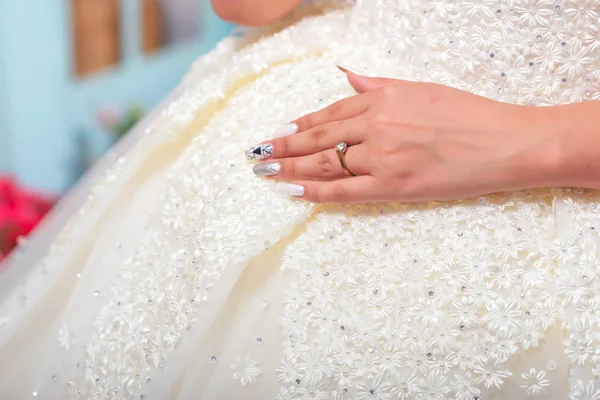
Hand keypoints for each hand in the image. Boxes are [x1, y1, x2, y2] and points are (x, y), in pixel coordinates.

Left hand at [247, 68, 558, 202]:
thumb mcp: (422, 88)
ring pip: (324, 164)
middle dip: (283, 147)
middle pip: (318, 138)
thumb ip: (380, 84)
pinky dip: (315, 192)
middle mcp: (375, 125)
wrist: (504, 143)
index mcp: (382, 98)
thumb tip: (349, 74)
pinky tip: (293, 193)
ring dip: (290, 169)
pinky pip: (344, 191)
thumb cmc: (469, 113)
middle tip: (256, 154)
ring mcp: (381, 157)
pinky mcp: (392, 186)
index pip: (329, 112)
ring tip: (264, 172)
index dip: (300, 124)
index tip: (279, 132)